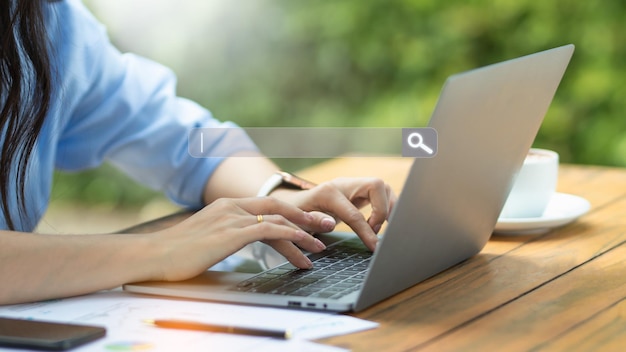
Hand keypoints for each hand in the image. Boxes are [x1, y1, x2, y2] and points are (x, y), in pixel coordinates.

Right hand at [151, 197, 330, 280]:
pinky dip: (292, 238)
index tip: (307, 224)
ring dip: (304, 233)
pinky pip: (270, 231)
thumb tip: (233, 245)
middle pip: (278, 207)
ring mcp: (232, 218)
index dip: (290, 215)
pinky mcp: (232, 233)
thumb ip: (223, 236)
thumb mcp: (204, 239)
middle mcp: (232, 207)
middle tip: (327, 226)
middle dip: (305, 217)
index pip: (266, 207)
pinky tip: (304, 247)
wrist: (153, 255)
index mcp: (226, 207)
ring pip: (279, 221)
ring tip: (321, 246)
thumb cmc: (174, 254)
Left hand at [272, 177, 396, 251]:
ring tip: (377, 228)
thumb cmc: (296, 215)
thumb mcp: (298, 221)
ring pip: (383, 187)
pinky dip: (388, 207)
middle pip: (376, 185)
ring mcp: (354, 185)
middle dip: (382, 210)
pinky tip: (381, 223)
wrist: (296, 204)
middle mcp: (344, 184)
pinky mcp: (361, 190)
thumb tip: (330, 224)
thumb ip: (313, 221)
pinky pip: (383, 194)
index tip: (375, 247)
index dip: (366, 231)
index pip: (354, 213)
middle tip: (375, 231)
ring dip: (388, 208)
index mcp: (328, 193)